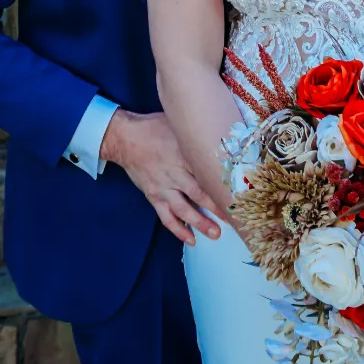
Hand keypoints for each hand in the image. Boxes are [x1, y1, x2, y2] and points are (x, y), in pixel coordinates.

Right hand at [100, 109, 222, 245]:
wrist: (125, 138)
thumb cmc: (154, 128)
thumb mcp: (177, 124)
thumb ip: (196, 131)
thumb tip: (219, 128)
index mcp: (183, 154)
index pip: (206, 172)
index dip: (221, 183)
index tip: (237, 193)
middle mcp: (174, 173)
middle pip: (198, 193)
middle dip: (216, 207)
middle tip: (233, 218)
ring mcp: (163, 187)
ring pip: (183, 209)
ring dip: (199, 223)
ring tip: (215, 234)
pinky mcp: (153, 196)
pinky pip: (166, 217)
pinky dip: (178, 229)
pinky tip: (190, 239)